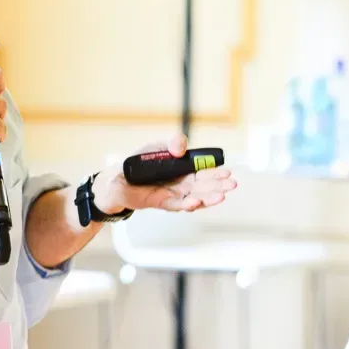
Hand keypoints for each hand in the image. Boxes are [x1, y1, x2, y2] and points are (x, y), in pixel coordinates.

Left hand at [92, 134, 236, 213]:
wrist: (117, 177)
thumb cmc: (138, 162)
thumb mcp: (156, 147)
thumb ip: (171, 144)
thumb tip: (180, 148)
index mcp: (184, 170)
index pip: (204, 172)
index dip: (216, 173)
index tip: (228, 171)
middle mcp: (182, 184)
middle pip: (204, 187)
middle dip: (218, 186)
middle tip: (231, 184)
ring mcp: (173, 194)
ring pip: (195, 198)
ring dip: (209, 198)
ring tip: (221, 196)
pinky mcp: (161, 202)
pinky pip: (176, 204)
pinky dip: (187, 204)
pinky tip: (196, 202)